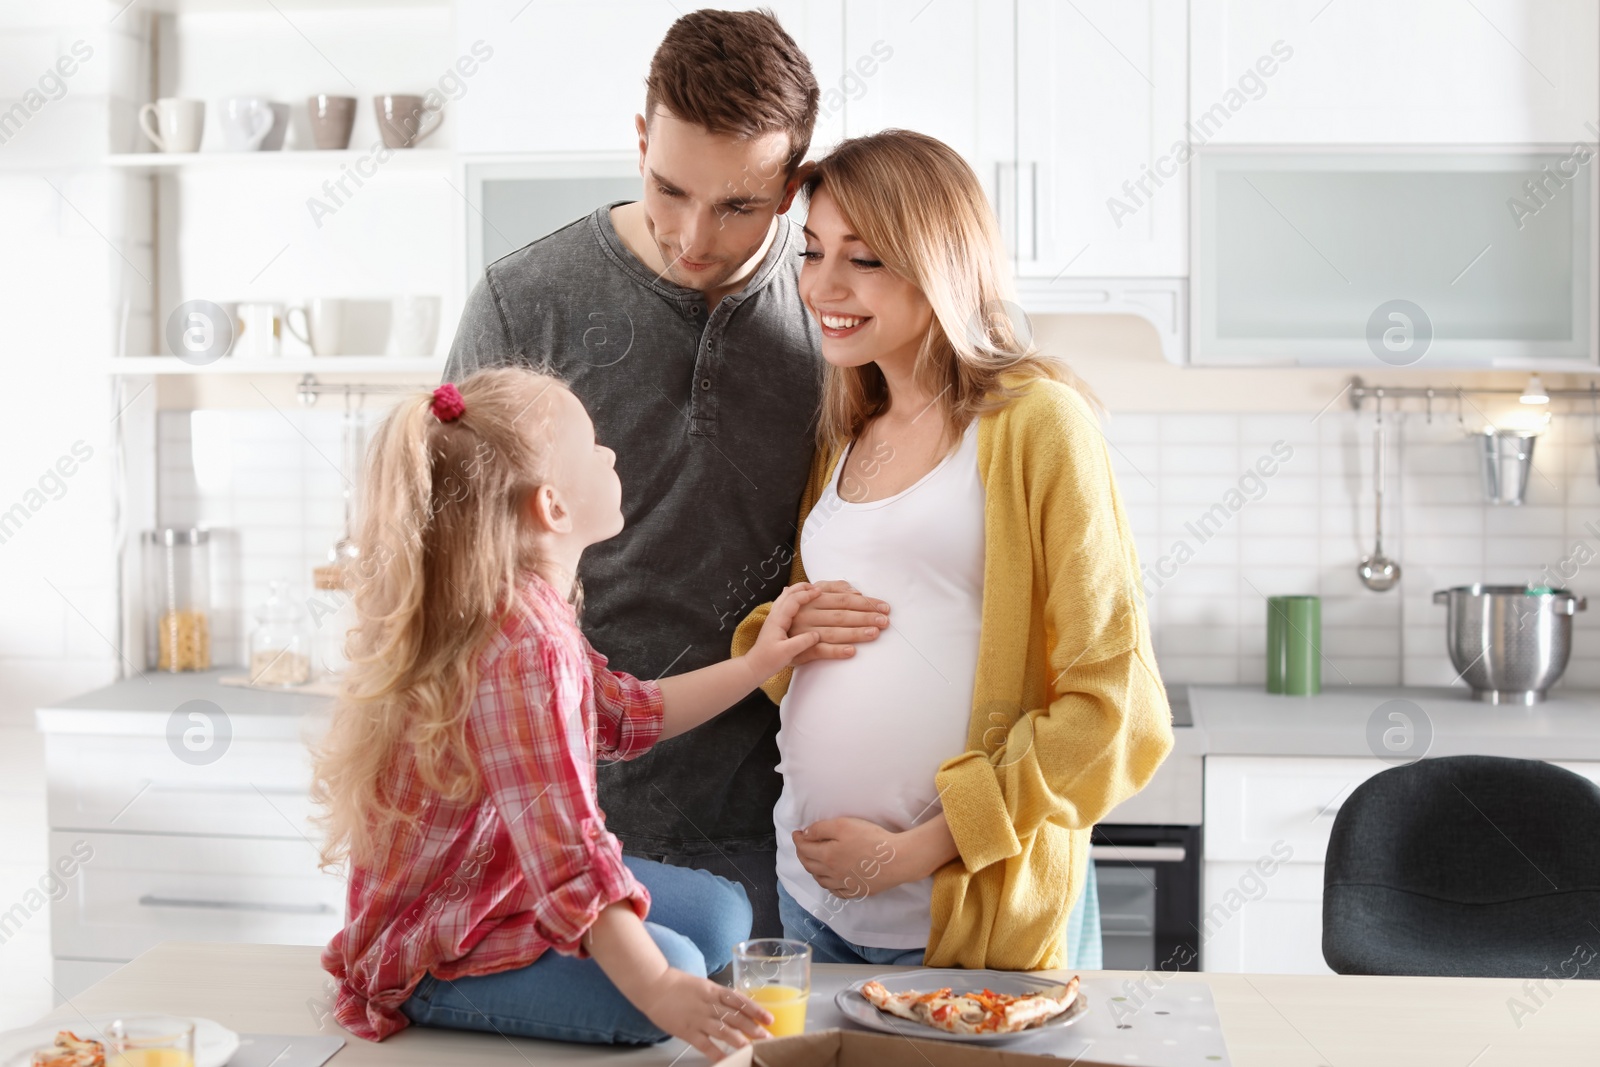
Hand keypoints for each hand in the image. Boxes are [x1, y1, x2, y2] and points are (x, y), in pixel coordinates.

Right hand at [635, 968, 772, 1060]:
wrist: (653, 986)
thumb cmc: (676, 984)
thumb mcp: (702, 985)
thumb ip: (717, 996)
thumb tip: (734, 1006)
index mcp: (713, 990)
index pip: (739, 1000)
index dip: (756, 1010)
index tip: (769, 1019)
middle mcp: (709, 1004)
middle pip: (736, 1017)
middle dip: (753, 1028)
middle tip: (768, 1038)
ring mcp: (698, 1018)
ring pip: (724, 1031)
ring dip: (740, 1041)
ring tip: (753, 1048)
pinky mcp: (686, 1031)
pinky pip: (705, 1044)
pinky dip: (716, 1053)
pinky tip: (726, 1059)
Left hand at [746, 582, 823, 681]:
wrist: (754, 666)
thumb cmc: (768, 660)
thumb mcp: (787, 653)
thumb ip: (802, 642)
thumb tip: (816, 634)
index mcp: (778, 620)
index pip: (793, 600)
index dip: (807, 594)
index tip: (819, 591)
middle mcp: (774, 616)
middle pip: (788, 594)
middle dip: (802, 588)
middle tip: (816, 586)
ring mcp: (773, 619)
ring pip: (784, 598)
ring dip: (797, 591)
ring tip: (808, 589)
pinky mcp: (774, 624)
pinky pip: (783, 604)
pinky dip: (791, 598)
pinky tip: (793, 598)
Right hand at [787, 580, 889, 664]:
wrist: (774, 634)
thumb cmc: (801, 610)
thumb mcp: (813, 592)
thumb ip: (835, 588)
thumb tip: (856, 592)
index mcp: (813, 598)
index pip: (844, 599)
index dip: (865, 603)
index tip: (884, 607)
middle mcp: (808, 614)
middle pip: (841, 615)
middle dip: (865, 617)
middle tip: (884, 621)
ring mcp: (803, 633)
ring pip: (832, 632)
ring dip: (855, 633)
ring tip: (874, 633)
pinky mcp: (800, 651)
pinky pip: (819, 651)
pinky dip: (836, 651)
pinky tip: (851, 651)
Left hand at [792, 816, 907, 898]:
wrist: (897, 859)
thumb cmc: (871, 839)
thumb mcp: (843, 825)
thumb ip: (821, 829)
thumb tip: (805, 835)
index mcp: (826, 856)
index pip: (804, 849)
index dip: (798, 839)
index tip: (796, 833)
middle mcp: (832, 873)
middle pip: (809, 865)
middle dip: (802, 854)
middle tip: (802, 845)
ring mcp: (844, 884)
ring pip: (821, 880)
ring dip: (813, 870)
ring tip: (813, 862)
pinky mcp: (857, 891)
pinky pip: (836, 892)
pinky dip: (829, 886)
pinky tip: (831, 881)